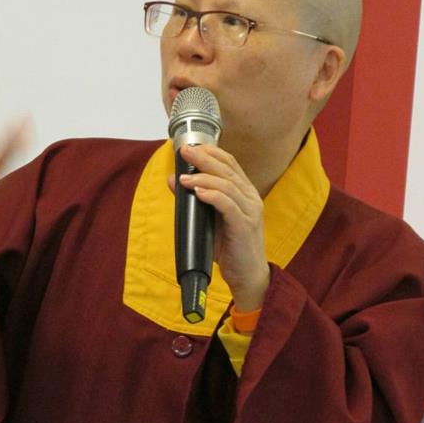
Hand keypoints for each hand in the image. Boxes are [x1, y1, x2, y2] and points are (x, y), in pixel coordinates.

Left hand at [170, 144, 270, 310]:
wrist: (248, 276)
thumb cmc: (231, 248)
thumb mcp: (209, 220)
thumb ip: (195, 199)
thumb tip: (173, 179)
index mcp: (244, 193)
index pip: (229, 163)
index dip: (210, 152)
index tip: (189, 146)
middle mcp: (250, 198)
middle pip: (227, 170)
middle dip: (204, 158)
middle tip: (184, 151)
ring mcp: (250, 212)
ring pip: (227, 185)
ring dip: (203, 179)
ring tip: (184, 178)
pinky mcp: (245, 227)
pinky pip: (229, 206)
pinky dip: (213, 196)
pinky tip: (199, 193)